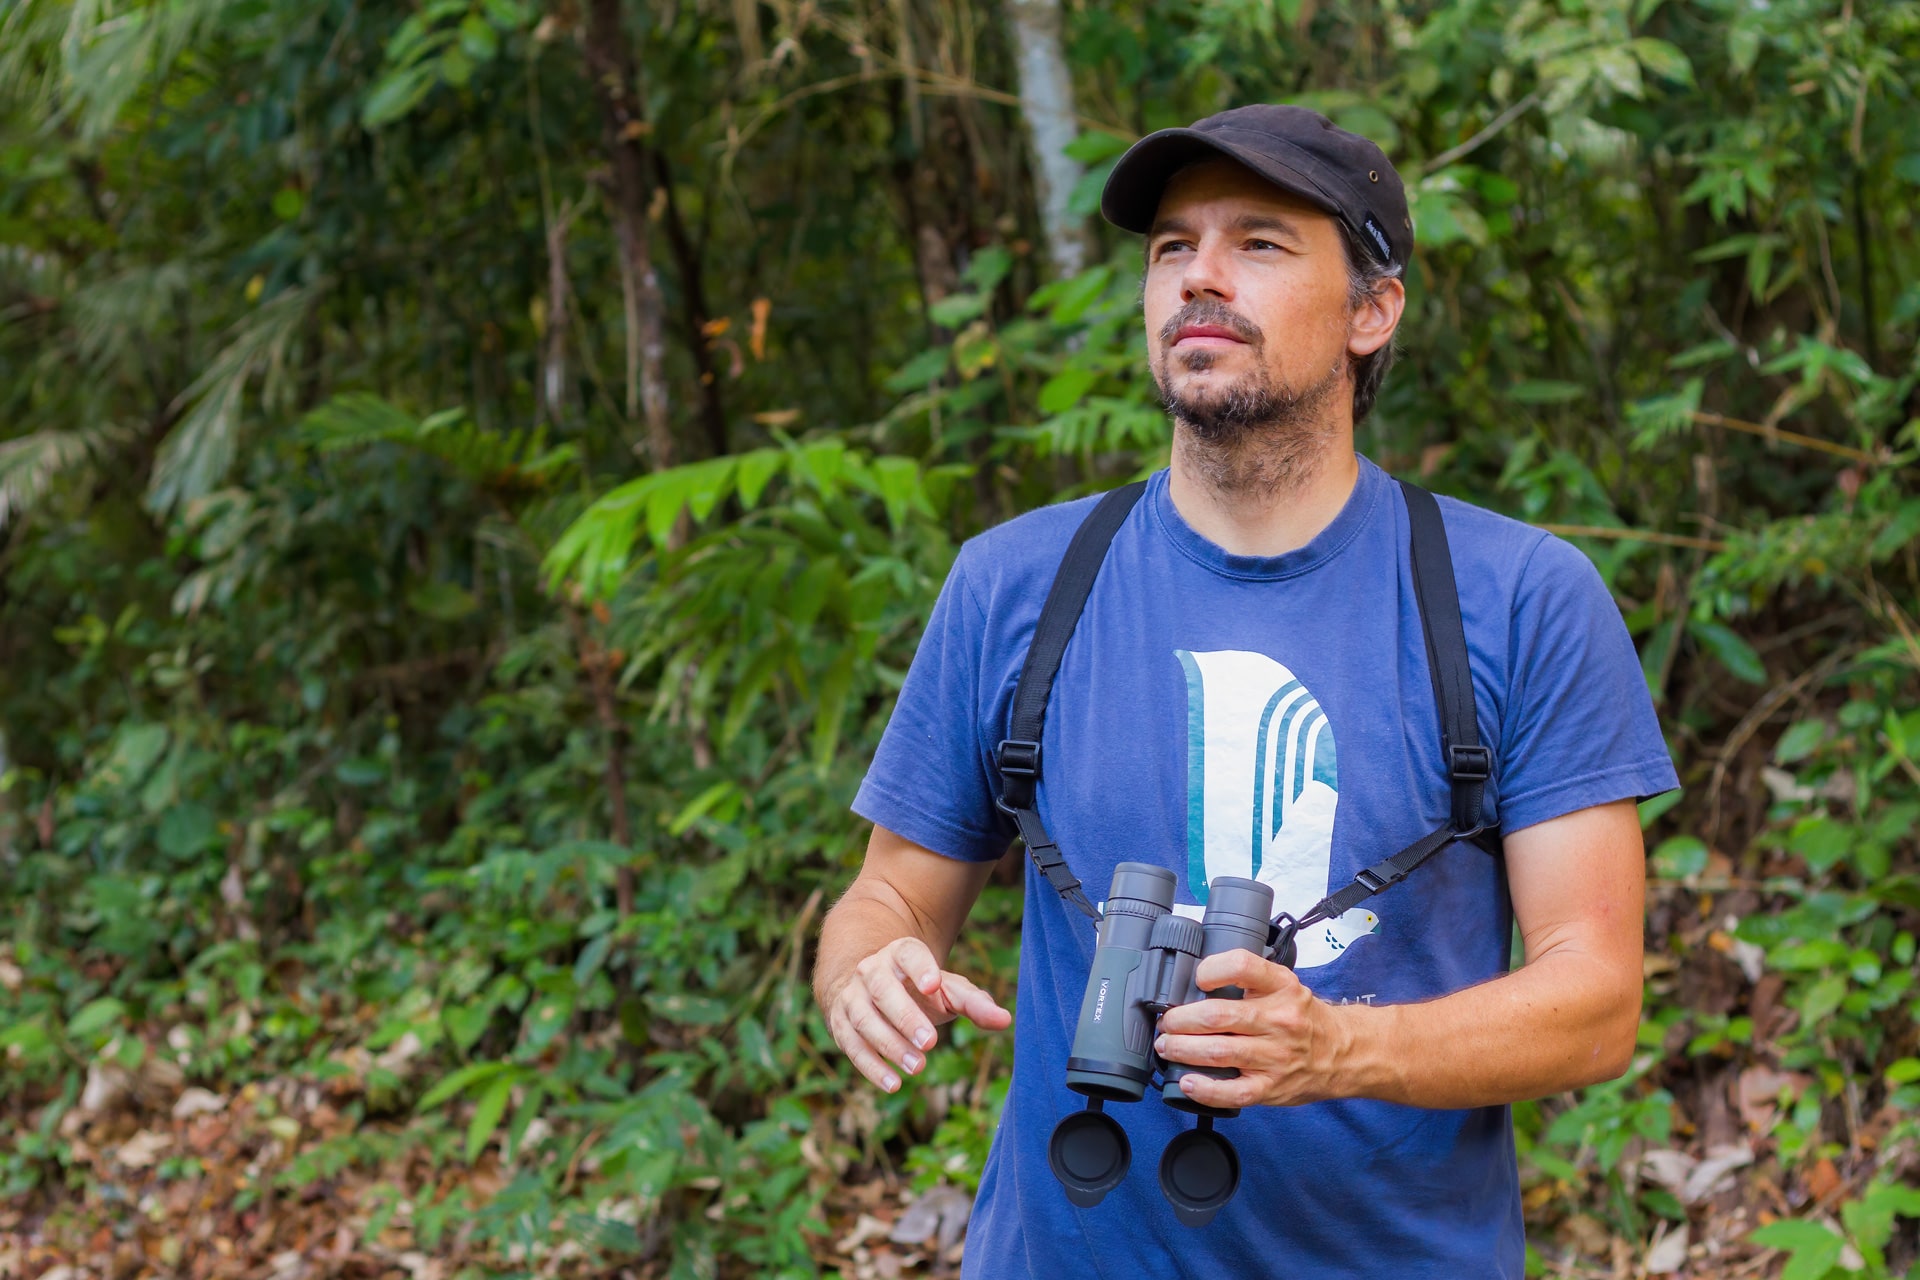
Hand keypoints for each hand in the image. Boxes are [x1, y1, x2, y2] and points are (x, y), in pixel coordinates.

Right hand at [823, 937, 1011, 1092]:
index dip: (920, 968)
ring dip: (889, 1044)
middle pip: (883, 989)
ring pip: (864, 1018)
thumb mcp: (947, 990)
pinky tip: (893, 1083)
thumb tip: (1005, 1020)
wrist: (868, 986)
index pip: (909, 954)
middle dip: (906, 1016)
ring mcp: (851, 996)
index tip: (936, 984)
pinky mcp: (839, 1023)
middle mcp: (871, 971)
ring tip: (918, 1068)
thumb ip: (973, 1003)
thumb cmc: (919, 990)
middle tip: (930, 1043)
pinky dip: (870, 1066)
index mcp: (900, 955)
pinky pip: (851, 1045)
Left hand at [1152, 948, 1345, 1108]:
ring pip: (1218, 1052)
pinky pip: (1233, 1092)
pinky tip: (1187, 1081)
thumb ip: (1248, 980)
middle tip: (1167, 1022)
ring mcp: (1275, 1057)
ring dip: (1182, 1049)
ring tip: (1166, 1046)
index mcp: (1281, 987)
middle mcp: (1279, 1020)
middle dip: (1181, 1020)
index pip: (1242, 966)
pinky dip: (1204, 1089)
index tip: (1197, 979)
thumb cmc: (1302, 1018)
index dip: (1212, 970)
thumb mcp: (1284, 985)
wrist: (1342, 1053)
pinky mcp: (1271, 1088)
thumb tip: (1195, 983)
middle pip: (1217, 1016)